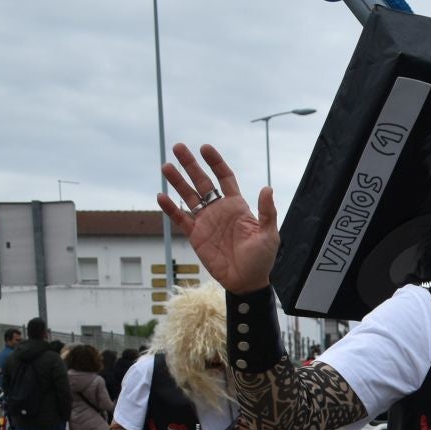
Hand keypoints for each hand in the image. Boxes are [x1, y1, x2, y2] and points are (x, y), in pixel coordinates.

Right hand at [157, 143, 278, 293]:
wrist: (246, 282)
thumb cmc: (261, 259)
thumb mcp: (269, 235)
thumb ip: (266, 212)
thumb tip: (267, 188)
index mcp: (237, 206)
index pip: (224, 177)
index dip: (215, 162)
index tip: (204, 148)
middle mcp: (219, 210)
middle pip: (202, 182)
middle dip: (190, 165)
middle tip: (178, 147)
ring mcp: (206, 221)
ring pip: (188, 196)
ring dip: (177, 182)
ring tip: (165, 166)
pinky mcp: (196, 236)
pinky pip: (180, 219)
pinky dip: (170, 208)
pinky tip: (161, 196)